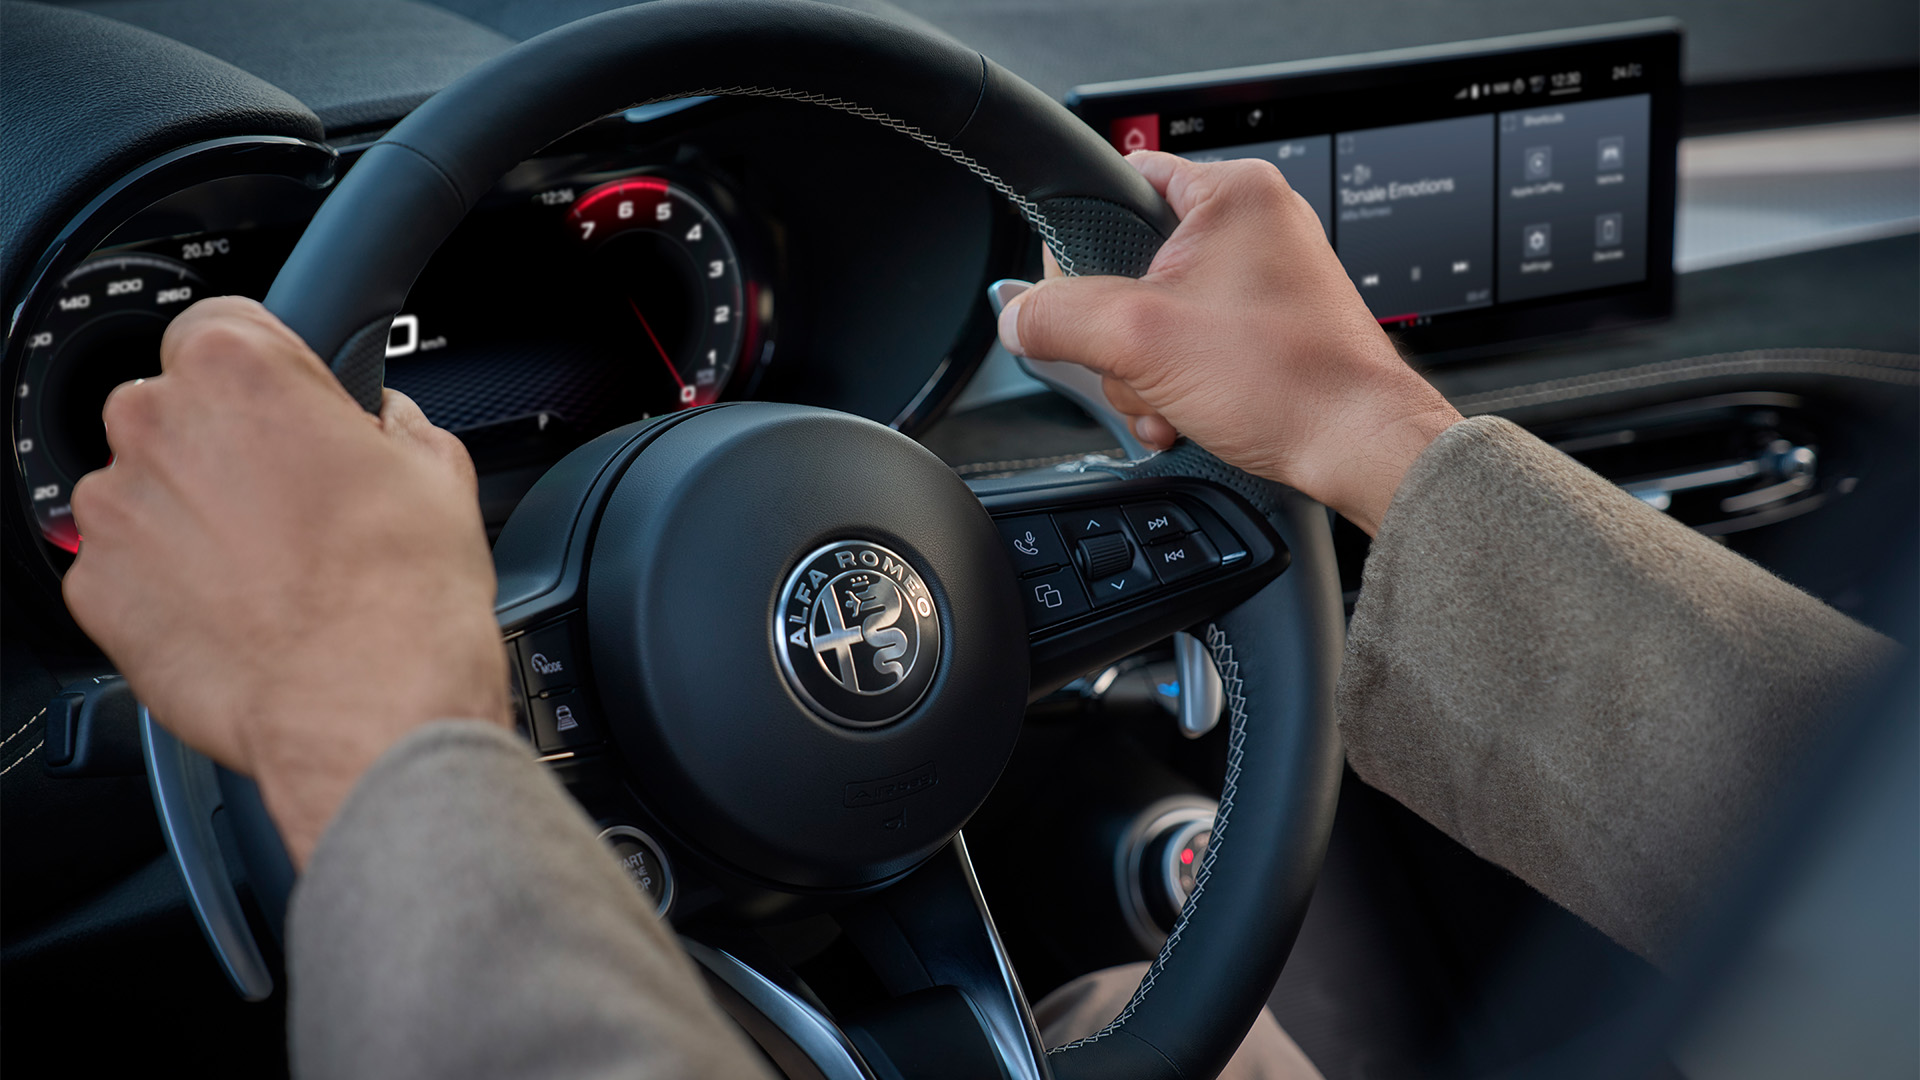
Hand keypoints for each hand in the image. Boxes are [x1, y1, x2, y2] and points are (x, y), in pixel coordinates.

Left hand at [64, 297, 509, 866]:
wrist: (369, 708)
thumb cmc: (404, 594)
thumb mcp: (439, 471)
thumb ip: (395, 424)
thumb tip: (386, 425)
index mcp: (237, 369)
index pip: (224, 323)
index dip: (272, 371)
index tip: (296, 409)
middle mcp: (156, 424)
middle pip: (176, 407)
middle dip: (227, 445)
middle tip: (297, 500)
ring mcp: (115, 510)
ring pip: (146, 489)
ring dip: (193, 515)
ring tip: (272, 570)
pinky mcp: (97, 589)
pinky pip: (127, 567)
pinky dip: (168, 585)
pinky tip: (239, 613)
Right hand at [1000, 151, 1461, 533]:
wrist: (1357, 446)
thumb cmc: (1288, 381)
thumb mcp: (1138, 341)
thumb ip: (1059, 318)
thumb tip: (1018, 315)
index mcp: (1233, 194)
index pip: (1125, 180)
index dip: (1083, 240)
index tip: (1072, 288)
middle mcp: (1256, 225)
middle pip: (1133, 266)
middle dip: (1121, 338)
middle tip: (1138, 367)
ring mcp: (1267, 279)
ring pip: (1160, 318)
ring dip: (1148, 374)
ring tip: (1173, 402)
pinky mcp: (1272, 327)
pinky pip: (1195, 346)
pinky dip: (1180, 385)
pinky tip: (1190, 415)